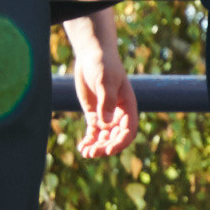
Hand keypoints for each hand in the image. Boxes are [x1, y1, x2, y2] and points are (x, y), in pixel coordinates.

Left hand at [66, 7, 138, 158]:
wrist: (92, 55)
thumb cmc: (103, 64)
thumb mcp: (105, 81)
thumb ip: (106, 101)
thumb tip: (106, 124)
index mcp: (128, 107)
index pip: (128, 131)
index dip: (120, 142)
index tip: (108, 149)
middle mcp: (119, 114)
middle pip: (115, 137)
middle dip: (105, 147)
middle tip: (92, 153)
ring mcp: (106, 115)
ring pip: (104, 137)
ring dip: (96, 147)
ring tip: (86, 153)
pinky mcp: (94, 114)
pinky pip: (93, 132)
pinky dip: (89, 140)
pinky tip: (82, 148)